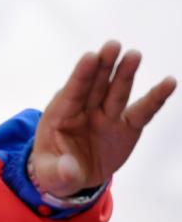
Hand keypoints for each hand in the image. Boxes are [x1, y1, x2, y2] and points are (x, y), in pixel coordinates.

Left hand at [30, 41, 176, 197]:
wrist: (72, 176)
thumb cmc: (54, 170)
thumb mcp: (50, 174)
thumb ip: (60, 171)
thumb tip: (71, 170)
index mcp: (60, 115)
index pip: (71, 92)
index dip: (81, 75)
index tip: (90, 56)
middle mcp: (84, 110)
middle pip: (95, 85)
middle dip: (104, 66)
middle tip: (112, 46)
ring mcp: (106, 116)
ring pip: (117, 91)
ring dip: (125, 73)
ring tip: (134, 55)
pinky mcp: (126, 126)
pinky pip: (143, 111)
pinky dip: (156, 98)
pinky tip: (169, 83)